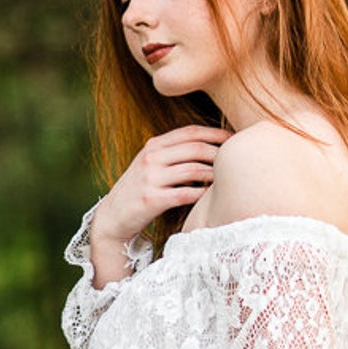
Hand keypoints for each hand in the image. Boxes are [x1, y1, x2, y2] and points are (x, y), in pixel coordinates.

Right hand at [90, 126, 229, 277]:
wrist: (113, 216)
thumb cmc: (139, 189)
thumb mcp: (151, 164)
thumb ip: (173, 153)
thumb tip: (209, 146)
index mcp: (153, 145)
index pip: (190, 132)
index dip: (214, 133)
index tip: (232, 138)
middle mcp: (151, 158)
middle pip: (194, 148)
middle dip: (219, 152)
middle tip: (235, 160)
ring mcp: (150, 178)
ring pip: (192, 170)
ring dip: (213, 174)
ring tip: (226, 179)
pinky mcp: (151, 199)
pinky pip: (184, 194)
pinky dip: (201, 194)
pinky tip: (211, 196)